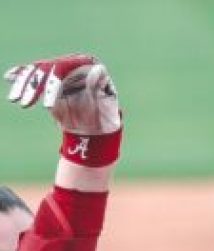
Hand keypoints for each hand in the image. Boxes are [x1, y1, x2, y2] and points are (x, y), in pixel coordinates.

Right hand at [5, 54, 119, 134]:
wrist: (100, 128)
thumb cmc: (107, 118)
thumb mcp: (108, 106)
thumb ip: (102, 89)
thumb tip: (97, 70)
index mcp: (86, 65)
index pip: (65, 68)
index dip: (52, 84)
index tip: (46, 106)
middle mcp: (71, 64)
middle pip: (48, 70)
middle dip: (35, 87)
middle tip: (26, 104)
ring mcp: (61, 71)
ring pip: (38, 73)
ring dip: (24, 85)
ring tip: (16, 100)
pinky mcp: (51, 79)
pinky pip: (34, 74)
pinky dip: (21, 75)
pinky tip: (9, 76)